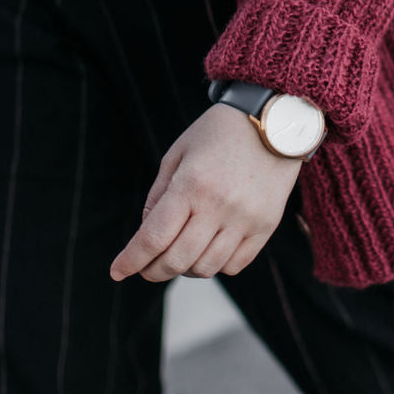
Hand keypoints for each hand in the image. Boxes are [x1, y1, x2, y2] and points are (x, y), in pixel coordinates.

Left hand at [110, 103, 302, 281]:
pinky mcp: (266, 226)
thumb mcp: (178, 153)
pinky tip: (207, 249)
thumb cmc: (219, 133)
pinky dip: (215, 265)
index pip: (154, 237)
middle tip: (145, 267)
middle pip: (177, 260)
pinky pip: (234, 265)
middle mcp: (219, 206)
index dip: (131, 260)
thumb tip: (147, 234)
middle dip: (152, 270)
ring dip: (184, 269)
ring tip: (178, 254)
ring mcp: (246, 219)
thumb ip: (158, 194)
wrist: (276, 122)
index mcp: (192, 184)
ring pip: (206, 268)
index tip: (117, 271)